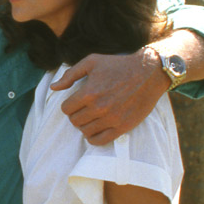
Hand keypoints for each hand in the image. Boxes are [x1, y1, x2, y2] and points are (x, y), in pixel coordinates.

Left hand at [51, 49, 168, 145]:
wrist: (149, 72)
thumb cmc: (119, 65)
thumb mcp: (92, 62)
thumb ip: (70, 74)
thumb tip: (54, 88)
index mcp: (89, 93)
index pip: (66, 109)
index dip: (68, 105)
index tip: (75, 102)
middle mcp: (99, 108)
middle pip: (74, 121)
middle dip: (76, 115)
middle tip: (84, 109)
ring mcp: (111, 119)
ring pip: (85, 131)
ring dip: (85, 125)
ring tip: (91, 117)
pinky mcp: (123, 126)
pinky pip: (99, 141)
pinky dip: (94, 137)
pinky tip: (96, 129)